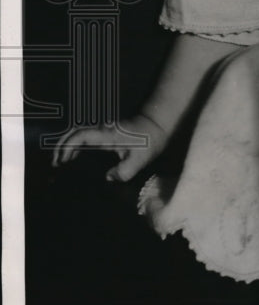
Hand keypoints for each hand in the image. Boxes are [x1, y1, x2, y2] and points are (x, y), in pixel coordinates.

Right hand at [52, 113, 168, 182]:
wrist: (157, 126)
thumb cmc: (149, 141)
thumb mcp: (140, 159)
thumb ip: (125, 171)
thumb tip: (108, 178)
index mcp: (107, 135)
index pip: (81, 136)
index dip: (68, 147)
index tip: (61, 161)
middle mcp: (102, 131)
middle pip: (74, 133)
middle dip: (61, 146)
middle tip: (55, 164)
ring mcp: (103, 131)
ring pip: (78, 134)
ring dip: (67, 145)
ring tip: (60, 163)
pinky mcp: (105, 134)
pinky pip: (85, 138)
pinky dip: (75, 146)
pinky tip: (73, 159)